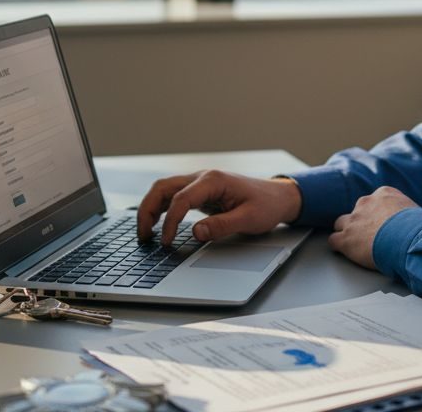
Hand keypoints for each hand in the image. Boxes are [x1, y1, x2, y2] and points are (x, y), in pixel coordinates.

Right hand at [136, 171, 302, 245]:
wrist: (279, 196)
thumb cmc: (267, 205)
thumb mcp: (248, 219)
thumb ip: (221, 226)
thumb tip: (196, 233)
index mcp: (213, 180)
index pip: (180, 200)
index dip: (170, 222)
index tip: (166, 242)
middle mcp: (202, 178)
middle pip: (163, 188)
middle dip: (147, 210)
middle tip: (142, 235)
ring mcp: (200, 184)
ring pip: (165, 190)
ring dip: (151, 209)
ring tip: (144, 233)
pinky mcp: (201, 192)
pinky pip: (174, 198)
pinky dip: (162, 210)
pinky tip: (157, 225)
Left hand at [328, 187, 417, 269]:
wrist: (409, 238)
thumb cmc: (419, 228)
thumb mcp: (416, 213)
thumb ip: (408, 214)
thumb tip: (415, 224)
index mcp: (384, 194)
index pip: (373, 201)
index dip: (376, 215)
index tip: (381, 224)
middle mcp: (366, 203)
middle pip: (356, 211)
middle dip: (360, 222)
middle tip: (369, 235)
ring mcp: (354, 220)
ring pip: (340, 224)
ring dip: (347, 233)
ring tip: (355, 244)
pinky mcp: (346, 239)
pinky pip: (333, 240)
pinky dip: (338, 246)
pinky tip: (344, 252)